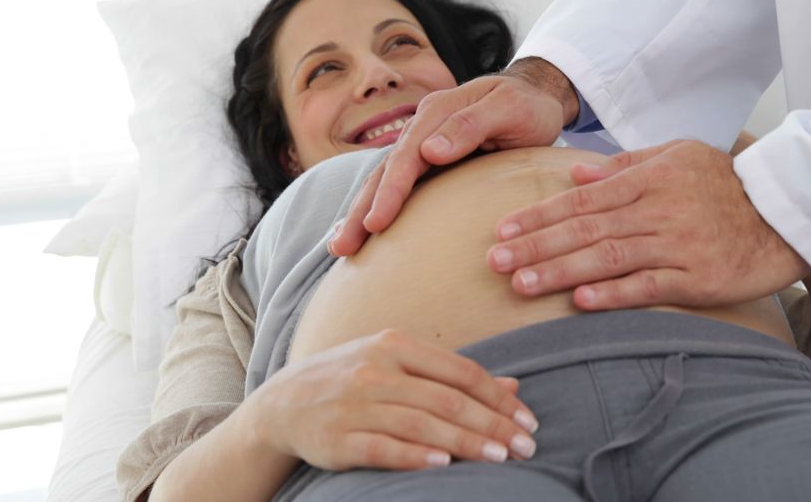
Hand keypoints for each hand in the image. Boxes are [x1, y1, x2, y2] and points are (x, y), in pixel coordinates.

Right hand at [246, 329, 538, 471]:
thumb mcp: (398, 364)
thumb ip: (452, 375)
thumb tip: (513, 387)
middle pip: (447, 399)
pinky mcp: (336, 438)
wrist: (282, 404)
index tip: (528, 420)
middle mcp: (375, 370)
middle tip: (526, 446)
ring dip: (465, 443)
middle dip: (493, 424)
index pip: (461, 371)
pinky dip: (414, 456)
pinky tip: (444, 466)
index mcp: (395, 344)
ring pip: (420, 424)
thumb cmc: (353, 381)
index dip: (499, 398)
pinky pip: (382, 448)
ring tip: (500, 457)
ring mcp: (354, 404)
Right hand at [328, 57, 579, 256]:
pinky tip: (364, 231)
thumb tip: (430, 152)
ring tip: (340, 247)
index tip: (375, 224)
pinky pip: (399, 186)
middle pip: (384, 172)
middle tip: (341, 247)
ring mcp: (422, 145)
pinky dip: (378, 207)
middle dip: (360, 210)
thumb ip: (471, 125)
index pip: (406, 157)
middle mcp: (422, 129)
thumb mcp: (510, 109)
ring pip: (384, 181)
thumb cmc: (527, 106)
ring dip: (361, 214)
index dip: (389, 191)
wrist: (535, 96)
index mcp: (437, 113)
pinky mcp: (428, 162)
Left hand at [486, 140, 809, 309]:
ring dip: (562, 271)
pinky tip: (581, 302)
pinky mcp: (698, 278)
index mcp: (649, 178)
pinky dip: (615, 294)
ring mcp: (678, 245)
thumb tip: (576, 171)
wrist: (785, 212)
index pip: (582, 197)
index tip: (504, 229)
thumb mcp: (678, 155)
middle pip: (586, 228)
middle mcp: (658, 209)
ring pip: (609, 257)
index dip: (540, 214)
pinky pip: (650, 286)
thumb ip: (626, 165)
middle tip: (495, 261)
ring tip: (522, 284)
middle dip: (536, 245)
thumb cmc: (726, 182)